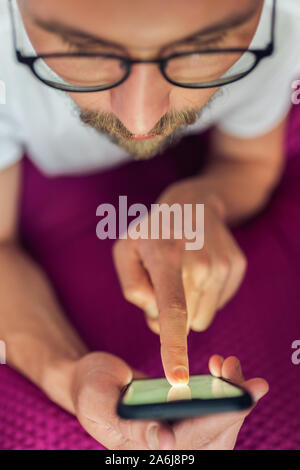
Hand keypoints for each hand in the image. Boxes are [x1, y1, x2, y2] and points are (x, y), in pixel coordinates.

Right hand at [70, 353, 267, 449]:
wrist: (90, 379)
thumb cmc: (89, 389)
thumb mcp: (99, 402)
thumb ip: (129, 425)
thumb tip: (163, 442)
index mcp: (145, 448)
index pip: (187, 443)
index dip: (215, 424)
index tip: (238, 402)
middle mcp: (165, 445)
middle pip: (213, 441)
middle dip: (235, 410)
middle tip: (253, 381)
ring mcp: (175, 431)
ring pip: (217, 427)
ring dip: (232, 397)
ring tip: (232, 365)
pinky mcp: (181, 415)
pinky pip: (210, 411)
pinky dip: (221, 389)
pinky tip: (219, 366)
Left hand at [113, 178, 246, 383]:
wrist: (194, 203)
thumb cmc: (153, 230)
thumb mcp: (126, 250)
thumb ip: (132, 288)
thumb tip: (157, 317)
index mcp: (167, 256)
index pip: (172, 308)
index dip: (174, 346)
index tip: (179, 378)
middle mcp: (201, 262)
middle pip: (186, 321)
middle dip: (170, 315)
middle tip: (164, 281)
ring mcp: (223, 265)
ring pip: (203, 317)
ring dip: (189, 305)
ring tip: (182, 272)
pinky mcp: (237, 267)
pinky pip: (216, 305)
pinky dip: (204, 295)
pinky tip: (199, 269)